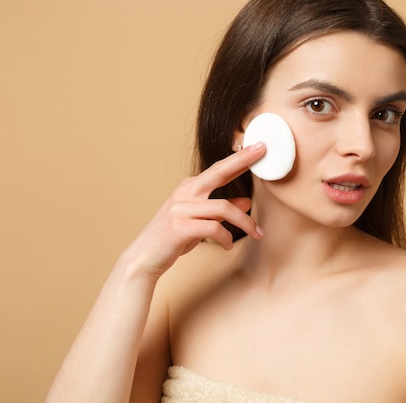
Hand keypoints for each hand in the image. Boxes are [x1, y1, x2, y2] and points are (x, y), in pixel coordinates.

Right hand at [119, 141, 265, 278]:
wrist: (144, 258)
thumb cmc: (173, 239)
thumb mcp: (200, 222)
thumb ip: (221, 211)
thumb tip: (247, 202)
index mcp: (190, 188)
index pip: (219, 169)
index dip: (240, 158)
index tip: (259, 148)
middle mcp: (185, 193)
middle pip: (218, 172)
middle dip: (242, 160)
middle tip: (261, 151)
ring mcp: (180, 209)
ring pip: (223, 207)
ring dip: (244, 222)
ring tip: (256, 233)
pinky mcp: (179, 227)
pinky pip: (213, 228)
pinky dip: (226, 237)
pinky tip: (228, 245)